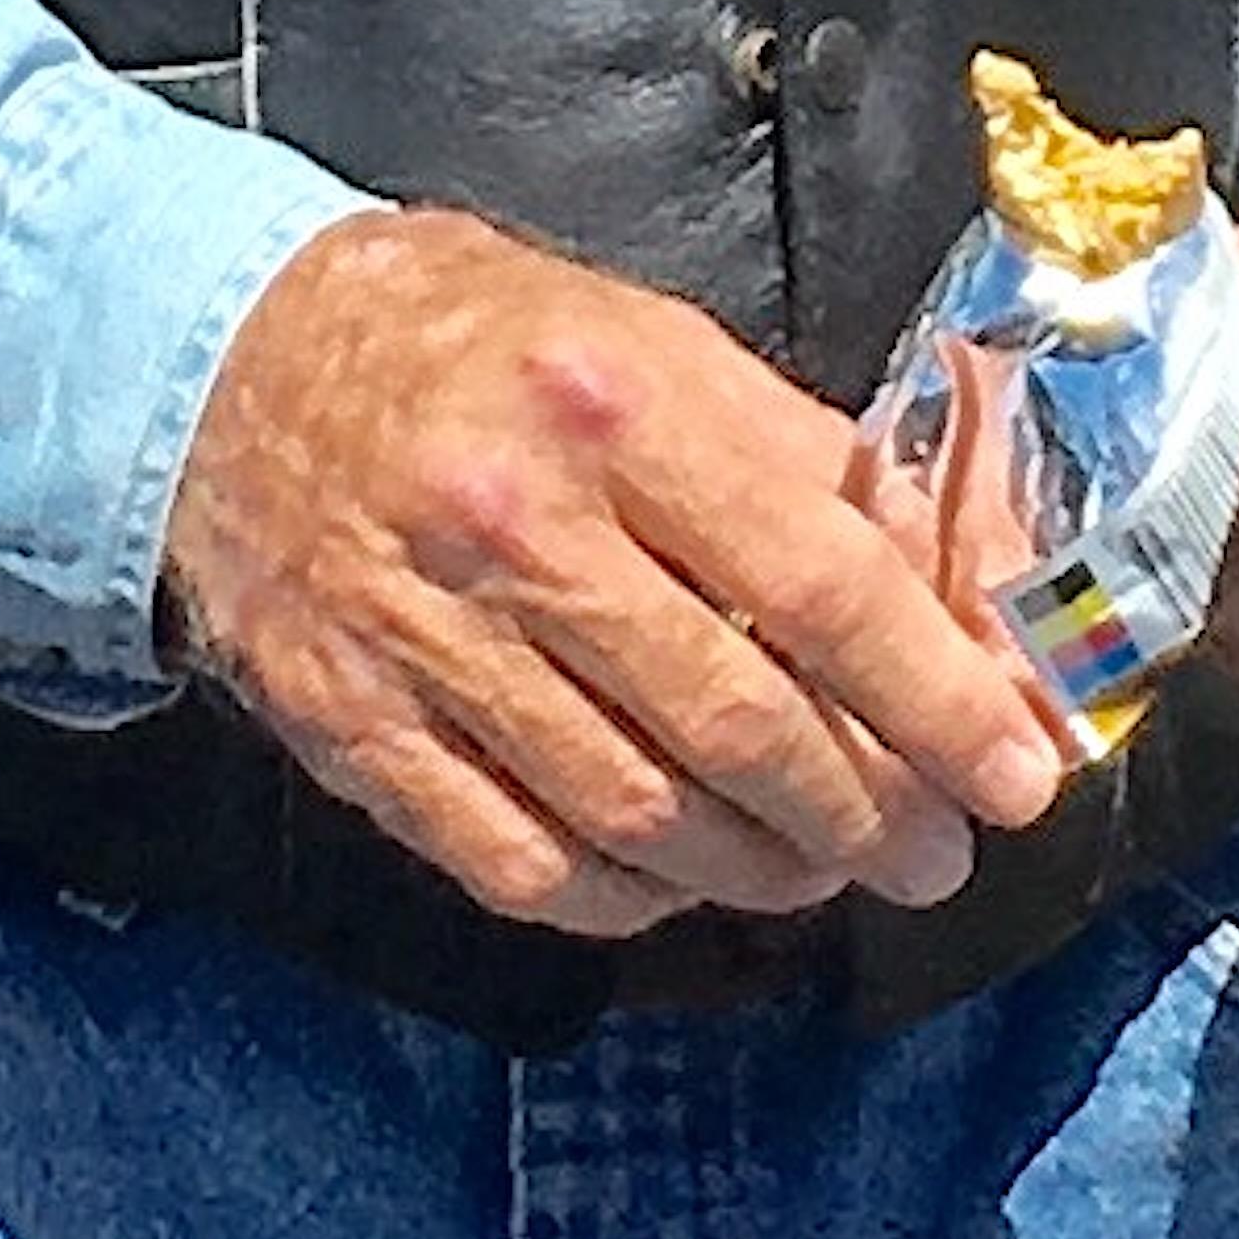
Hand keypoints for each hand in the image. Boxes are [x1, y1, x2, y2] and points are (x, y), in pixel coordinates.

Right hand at [163, 203, 1079, 938]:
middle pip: (739, 724)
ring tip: (830, 871)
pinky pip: (517, 862)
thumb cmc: (477, 342)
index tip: (1016, 768)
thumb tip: (964, 579)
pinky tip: (680, 885)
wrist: (222, 357)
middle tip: (939, 854)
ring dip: (764, 869)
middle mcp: (518, 526)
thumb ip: (805, 458)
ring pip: (638, 814)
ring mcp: (425, 639)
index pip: (819, 580)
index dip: (936, 695)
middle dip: (871, 814)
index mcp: (616, 404)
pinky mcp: (353, 727)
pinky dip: (623, 899)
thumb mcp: (655, 339)